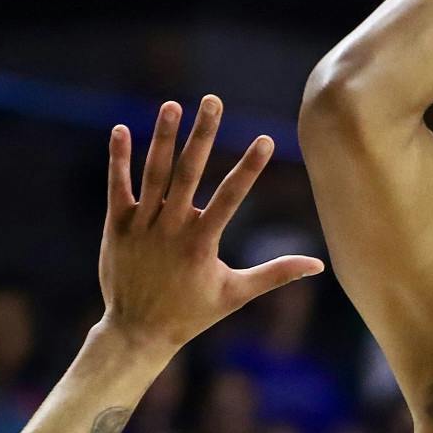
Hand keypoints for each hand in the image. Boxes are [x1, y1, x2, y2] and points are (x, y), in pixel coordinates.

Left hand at [99, 96, 324, 354]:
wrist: (137, 331)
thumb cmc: (192, 313)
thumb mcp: (236, 294)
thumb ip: (275, 274)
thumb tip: (317, 265)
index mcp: (201, 243)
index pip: (231, 197)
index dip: (249, 167)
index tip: (265, 139)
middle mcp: (171, 228)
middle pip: (189, 172)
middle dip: (203, 134)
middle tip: (213, 101)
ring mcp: (141, 225)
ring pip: (153, 173)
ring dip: (163, 137)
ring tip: (173, 105)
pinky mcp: (116, 226)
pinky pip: (118, 186)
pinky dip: (119, 159)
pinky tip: (121, 129)